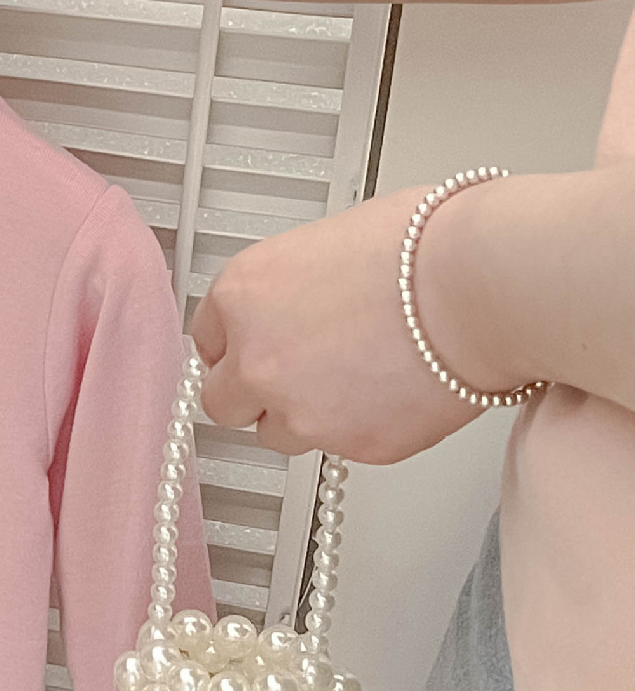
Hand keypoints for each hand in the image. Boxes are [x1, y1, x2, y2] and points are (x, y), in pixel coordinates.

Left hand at [192, 191, 480, 462]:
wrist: (483, 284)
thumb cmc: (424, 246)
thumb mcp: (326, 242)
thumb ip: (290, 288)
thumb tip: (295, 306)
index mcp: (242, 295)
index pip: (206, 341)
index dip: (237, 345)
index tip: (255, 349)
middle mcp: (255, 360)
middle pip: (224, 402)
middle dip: (256, 393)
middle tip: (301, 376)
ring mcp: (299, 411)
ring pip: (279, 434)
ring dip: (307, 415)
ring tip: (361, 380)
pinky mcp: (352, 447)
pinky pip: (342, 447)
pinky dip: (364, 427)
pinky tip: (397, 390)